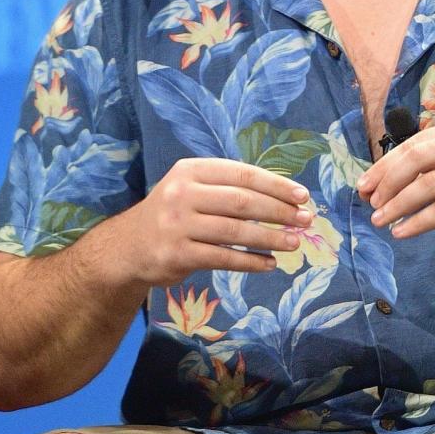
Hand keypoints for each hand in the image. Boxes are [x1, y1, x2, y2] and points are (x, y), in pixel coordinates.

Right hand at [109, 158, 312, 288]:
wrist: (129, 247)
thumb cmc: (174, 214)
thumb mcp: (193, 188)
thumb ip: (229, 188)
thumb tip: (284, 196)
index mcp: (191, 170)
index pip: (242, 174)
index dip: (276, 185)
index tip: (302, 196)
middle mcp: (182, 193)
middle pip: (242, 201)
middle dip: (279, 211)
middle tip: (306, 220)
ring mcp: (178, 225)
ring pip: (235, 231)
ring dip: (270, 237)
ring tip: (294, 242)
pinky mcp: (177, 254)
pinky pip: (223, 257)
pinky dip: (250, 261)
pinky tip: (269, 263)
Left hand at [356, 119, 434, 251]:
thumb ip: (425, 172)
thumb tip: (374, 186)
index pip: (415, 144)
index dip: (385, 165)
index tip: (364, 185)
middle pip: (419, 158)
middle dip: (388, 181)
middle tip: (371, 203)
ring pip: (428, 186)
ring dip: (398, 205)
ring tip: (380, 221)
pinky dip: (417, 222)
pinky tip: (402, 232)